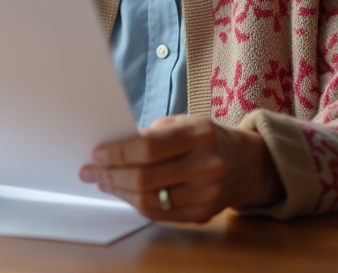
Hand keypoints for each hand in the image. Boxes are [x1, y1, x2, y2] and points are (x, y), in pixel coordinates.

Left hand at [78, 115, 283, 222]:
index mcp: (199, 135)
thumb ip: (150, 135)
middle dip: (110, 175)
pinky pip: (159, 214)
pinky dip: (136, 204)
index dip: (118, 153)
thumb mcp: (183, 123)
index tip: (96, 154)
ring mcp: (207, 194)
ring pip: (149, 200)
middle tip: (90, 171)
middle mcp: (206, 165)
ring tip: (103, 182)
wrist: (247, 164)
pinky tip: (124, 193)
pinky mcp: (203, 214)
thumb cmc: (206, 138)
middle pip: (145, 177)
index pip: (149, 147)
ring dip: (119, 192)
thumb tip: (111, 150)